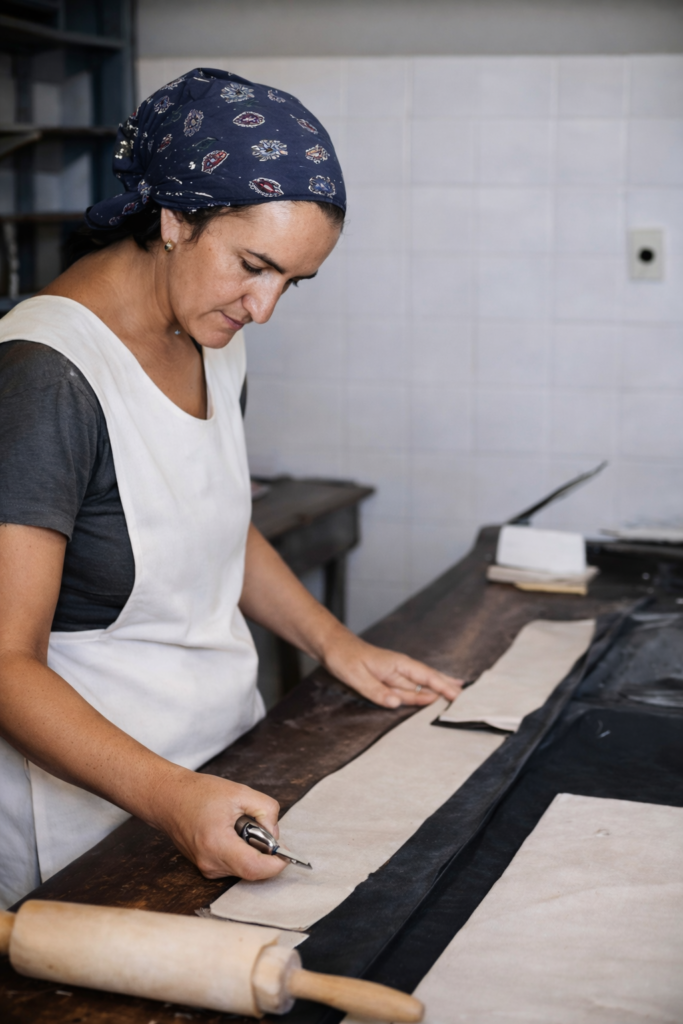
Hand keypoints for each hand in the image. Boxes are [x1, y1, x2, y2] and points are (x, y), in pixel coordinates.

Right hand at [150, 767, 286, 880]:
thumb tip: (276, 835)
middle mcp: (210, 862)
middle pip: (251, 869)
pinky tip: (229, 833)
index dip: (275, 864)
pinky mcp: (205, 868)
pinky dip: (240, 851)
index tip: (287, 854)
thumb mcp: (240, 792)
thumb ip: (266, 811)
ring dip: (251, 851)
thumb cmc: (199, 792)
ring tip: (237, 825)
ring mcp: (205, 868)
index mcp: (217, 843)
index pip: (254, 868)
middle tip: (258, 826)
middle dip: (264, 852)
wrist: (168, 798)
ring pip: (243, 868)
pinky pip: (233, 865)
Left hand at [322, 628, 462, 709]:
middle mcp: (400, 669)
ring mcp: (395, 675)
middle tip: (469, 696)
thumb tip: (397, 704)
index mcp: (397, 665)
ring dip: (438, 692)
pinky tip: (431, 698)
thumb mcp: (357, 677)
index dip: (443, 686)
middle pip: (430, 680)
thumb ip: (377, 691)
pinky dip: (423, 695)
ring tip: (458, 697)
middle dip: (448, 687)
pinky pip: (410, 689)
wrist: (333, 647)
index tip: (459, 695)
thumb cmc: (345, 658)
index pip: (426, 677)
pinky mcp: (388, 680)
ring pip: (422, 686)